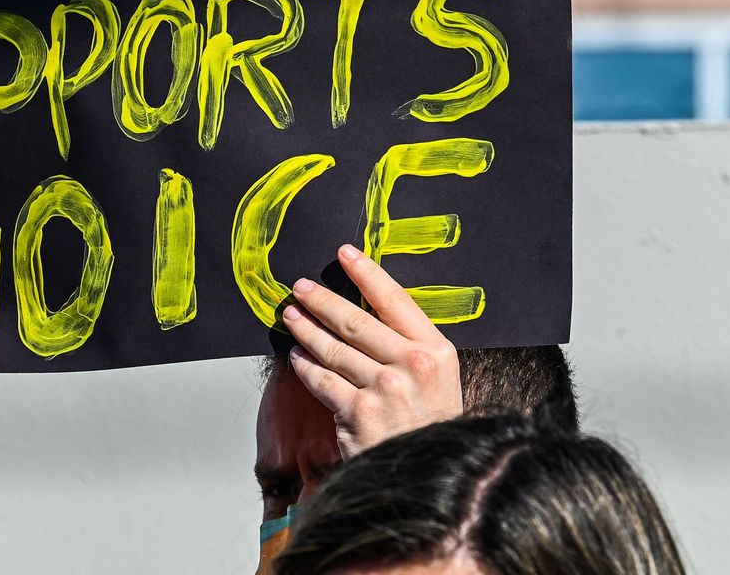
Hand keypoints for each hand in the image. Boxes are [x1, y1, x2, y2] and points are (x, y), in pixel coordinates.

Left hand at [280, 244, 460, 457]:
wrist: (431, 476)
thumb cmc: (431, 425)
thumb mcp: (439, 380)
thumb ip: (409, 346)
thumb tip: (368, 311)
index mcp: (436, 351)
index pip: (395, 300)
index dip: (366, 273)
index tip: (345, 253)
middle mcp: (412, 365)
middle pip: (356, 321)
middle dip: (322, 300)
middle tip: (301, 287)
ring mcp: (384, 388)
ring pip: (333, 349)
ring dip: (306, 329)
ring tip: (291, 316)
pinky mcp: (358, 411)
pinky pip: (322, 380)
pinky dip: (305, 366)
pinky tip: (296, 356)